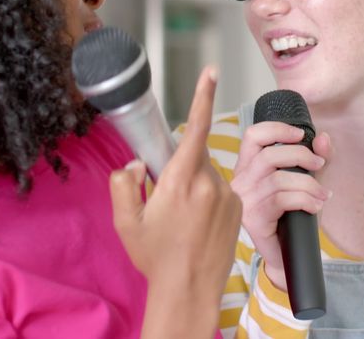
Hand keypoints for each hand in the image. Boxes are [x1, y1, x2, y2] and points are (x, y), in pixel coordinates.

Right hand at [110, 66, 241, 337]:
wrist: (190, 291)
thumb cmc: (157, 258)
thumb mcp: (126, 221)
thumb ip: (124, 184)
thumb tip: (136, 166)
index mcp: (181, 181)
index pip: (193, 129)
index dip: (203, 97)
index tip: (211, 72)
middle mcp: (209, 183)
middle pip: (194, 156)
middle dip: (179, 168)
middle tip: (165, 200)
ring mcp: (228, 196)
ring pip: (207, 174)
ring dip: (194, 187)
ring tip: (183, 221)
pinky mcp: (239, 208)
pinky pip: (220, 191)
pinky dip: (208, 200)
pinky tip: (198, 227)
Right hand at [229, 122, 331, 291]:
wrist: (286, 255)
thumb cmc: (293, 217)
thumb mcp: (308, 182)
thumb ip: (317, 159)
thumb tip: (323, 138)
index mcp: (248, 166)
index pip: (253, 136)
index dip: (277, 129)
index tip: (301, 134)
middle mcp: (240, 181)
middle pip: (268, 155)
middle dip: (301, 156)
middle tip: (320, 166)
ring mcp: (244, 201)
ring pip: (277, 179)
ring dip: (308, 184)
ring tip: (322, 194)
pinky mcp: (252, 219)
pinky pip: (281, 200)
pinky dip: (305, 199)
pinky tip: (315, 206)